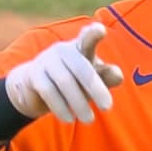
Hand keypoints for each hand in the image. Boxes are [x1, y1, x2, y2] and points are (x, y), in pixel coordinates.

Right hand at [5, 22, 123, 122]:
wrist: (33, 87)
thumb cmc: (73, 80)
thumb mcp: (92, 78)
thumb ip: (106, 76)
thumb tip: (118, 76)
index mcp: (80, 47)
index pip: (87, 38)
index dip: (93, 34)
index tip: (100, 30)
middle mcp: (63, 50)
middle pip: (82, 67)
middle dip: (96, 88)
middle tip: (107, 107)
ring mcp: (46, 60)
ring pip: (65, 82)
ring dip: (78, 103)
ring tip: (89, 120)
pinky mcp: (33, 75)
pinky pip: (48, 92)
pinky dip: (61, 107)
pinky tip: (69, 119)